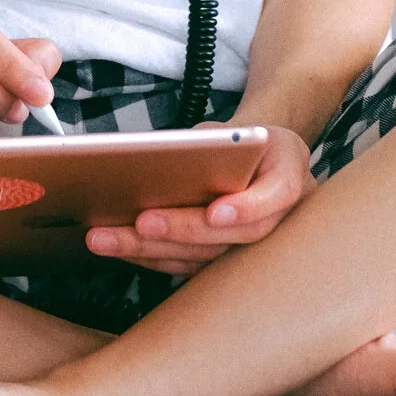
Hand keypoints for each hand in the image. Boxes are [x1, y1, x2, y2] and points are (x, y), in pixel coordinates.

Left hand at [85, 123, 311, 274]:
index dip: (248, 207)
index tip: (216, 212)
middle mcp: (282, 217)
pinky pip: (189, 265)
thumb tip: (161, 160)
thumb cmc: (238, 141)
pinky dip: (151, 256)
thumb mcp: (230, 131)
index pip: (278, 193)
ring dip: (152, 250)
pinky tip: (117, 246)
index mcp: (290, 172)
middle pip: (233, 234)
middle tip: (139, 224)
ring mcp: (254, 246)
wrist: (255, 160)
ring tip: (105, 239)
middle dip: (182, 230)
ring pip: (205, 257)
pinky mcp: (224, 262)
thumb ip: (209, 146)